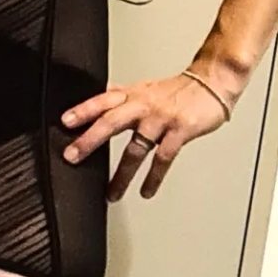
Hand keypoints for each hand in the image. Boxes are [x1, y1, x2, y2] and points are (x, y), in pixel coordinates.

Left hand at [60, 69, 232, 200]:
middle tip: (73, 156)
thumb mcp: (145, 88)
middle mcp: (144, 105)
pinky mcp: (180, 131)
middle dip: (90, 139)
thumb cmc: (178, 90)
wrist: (213, 83)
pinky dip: (154, 178)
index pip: (103, 100)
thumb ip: (122, 96)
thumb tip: (99, 95)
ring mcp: (162, 119)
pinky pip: (163, 158)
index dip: (83, 109)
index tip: (65, 122)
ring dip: (122, 174)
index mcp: (133, 95)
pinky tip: (146, 191)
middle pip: (112, 121)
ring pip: (136, 147)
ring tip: (111, 193)